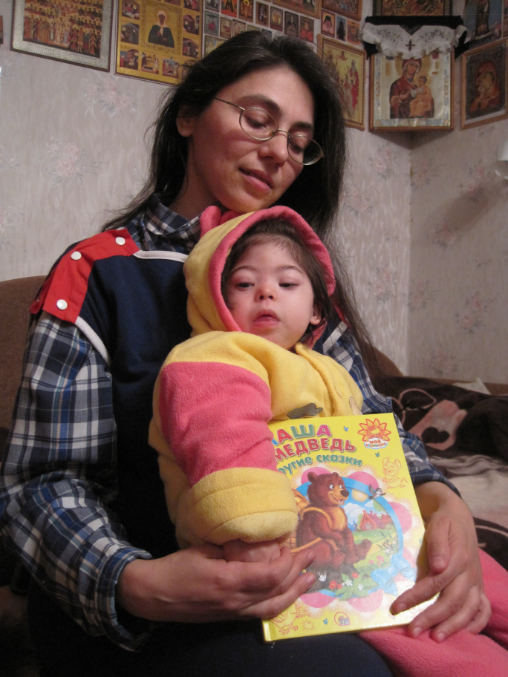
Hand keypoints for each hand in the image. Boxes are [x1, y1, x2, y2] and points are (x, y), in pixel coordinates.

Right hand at [117, 544, 315, 622]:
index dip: (288, 563)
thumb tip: (254, 540)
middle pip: (277, 592)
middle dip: (298, 574)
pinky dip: (278, 601)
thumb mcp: (203, 549)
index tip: (294, 546)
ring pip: (273, 607)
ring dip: (294, 592)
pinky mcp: (229, 617)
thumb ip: (230, 548)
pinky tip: (286, 593)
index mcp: (229, 582)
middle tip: (313, 557)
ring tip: (310, 579)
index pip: (270, 576)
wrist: (153, 596)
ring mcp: (233, 613)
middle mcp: (235, 602)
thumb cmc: (176, 568)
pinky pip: (261, 612)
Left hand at [390, 482, 490, 641]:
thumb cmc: (443, 520)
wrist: (459, 515)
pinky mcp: (478, 585)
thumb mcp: (438, 524)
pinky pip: (483, 608)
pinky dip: (476, 622)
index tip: (397, 607)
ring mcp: (476, 581)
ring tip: (435, 638)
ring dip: (452, 626)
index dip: (416, 597)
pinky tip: (464, 633)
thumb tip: (439, 566)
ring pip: (468, 609)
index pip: (436, 583)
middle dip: (431, 618)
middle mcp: (470, 573)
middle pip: (452, 601)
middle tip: (413, 631)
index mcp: (459, 558)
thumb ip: (438, 543)